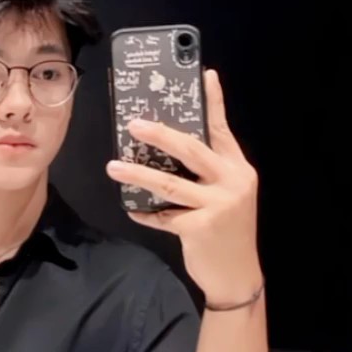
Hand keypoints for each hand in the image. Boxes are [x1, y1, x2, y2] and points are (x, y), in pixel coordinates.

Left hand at [106, 70, 262, 305]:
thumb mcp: (229, 195)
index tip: (205, 75)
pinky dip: (146, 214)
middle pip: (191, 150)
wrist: (238, 276)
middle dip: (160, 134)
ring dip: (137, 174)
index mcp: (238, 169)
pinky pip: (163, 216)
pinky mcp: (200, 227)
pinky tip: (133, 210)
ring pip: (169, 183)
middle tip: (133, 123)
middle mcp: (231, 182)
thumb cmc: (228, 231)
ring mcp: (217, 205)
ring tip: (113, 166)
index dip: (213, 102)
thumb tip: (173, 147)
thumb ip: (210, 172)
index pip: (222, 129)